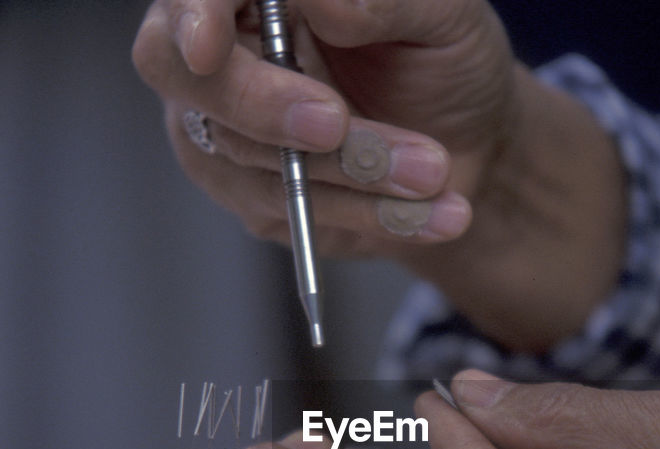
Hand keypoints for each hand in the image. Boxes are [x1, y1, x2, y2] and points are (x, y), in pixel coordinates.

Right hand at [133, 0, 625, 348]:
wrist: (469, 142)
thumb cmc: (446, 59)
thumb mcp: (443, 16)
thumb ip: (384, 0)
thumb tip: (327, 2)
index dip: (192, 15)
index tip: (208, 47)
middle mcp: (228, 59)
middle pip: (189, 81)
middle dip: (261, 107)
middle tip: (334, 122)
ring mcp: (234, 134)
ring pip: (252, 160)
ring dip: (350, 170)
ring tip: (431, 170)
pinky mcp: (260, 201)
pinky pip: (297, 215)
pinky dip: (370, 214)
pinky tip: (434, 212)